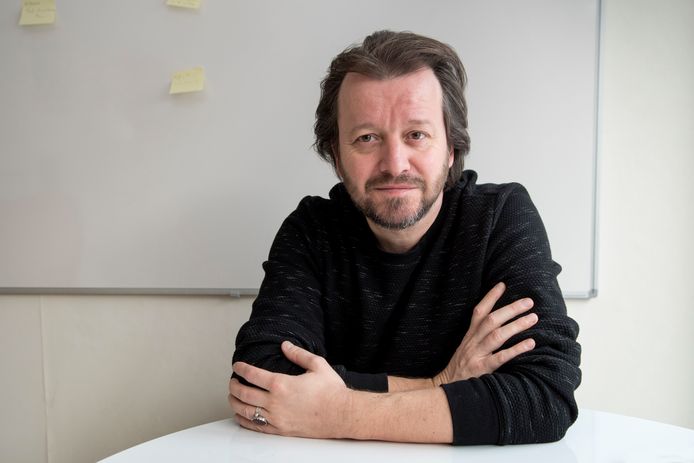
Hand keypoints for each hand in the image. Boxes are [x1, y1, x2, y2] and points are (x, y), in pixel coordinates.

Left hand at [228, 341, 350, 437]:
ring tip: (232, 397)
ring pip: (246, 411)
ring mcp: (277, 418)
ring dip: (235, 403)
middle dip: (234, 386)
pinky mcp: (281, 430)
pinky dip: (244, 420)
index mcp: (282, 384)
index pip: (252, 375)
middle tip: (232, 381)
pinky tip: (241, 416)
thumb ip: (298, 354)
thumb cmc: (332, 392)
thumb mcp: (317, 365)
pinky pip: (256, 427)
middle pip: (244, 393)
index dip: (241, 369)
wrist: (342, 415)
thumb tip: (285, 345)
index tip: (237, 366)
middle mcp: (275, 402)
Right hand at [433, 282, 537, 385]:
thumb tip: (500, 323)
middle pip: (491, 320)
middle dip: (510, 309)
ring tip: (533, 318)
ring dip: (516, 325)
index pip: (479, 312)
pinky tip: (530, 343)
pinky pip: (500, 357)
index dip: (490, 297)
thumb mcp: (467, 347)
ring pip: (496, 335)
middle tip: (528, 302)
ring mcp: (476, 355)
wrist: (446, 387)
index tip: (503, 285)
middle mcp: (472, 342)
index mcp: (469, 335)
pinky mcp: (481, 369)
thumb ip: (480, 336)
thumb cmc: (462, 367)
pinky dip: (516, 349)